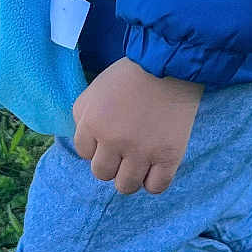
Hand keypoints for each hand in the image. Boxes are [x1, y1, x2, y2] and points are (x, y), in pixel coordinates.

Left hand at [72, 57, 202, 195]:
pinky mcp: (168, 156)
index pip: (84, 153)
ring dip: (129, 175)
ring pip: (126, 186)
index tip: (109, 134)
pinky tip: (155, 167)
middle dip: (110, 162)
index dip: (96, 144)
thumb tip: (87, 145)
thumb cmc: (129, 75)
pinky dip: (153, 181)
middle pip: (102, 173)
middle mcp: (113, 142)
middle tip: (123, 147)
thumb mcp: (93, 90)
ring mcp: (142, 152)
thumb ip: (82, 118)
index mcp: (92, 124)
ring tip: (138, 160)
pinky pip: (155, 187)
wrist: (167, 64)